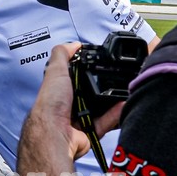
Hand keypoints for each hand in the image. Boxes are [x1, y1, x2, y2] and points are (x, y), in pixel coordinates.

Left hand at [27, 44, 125, 163]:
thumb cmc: (51, 103)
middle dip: (103, 85)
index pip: (76, 76)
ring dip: (113, 99)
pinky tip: (124, 103)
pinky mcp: (90, 131)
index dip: (87, 69)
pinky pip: (107, 121)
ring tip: (125, 89)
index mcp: (60, 89)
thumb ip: (62, 54)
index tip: (102, 62)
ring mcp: (80, 118)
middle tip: (118, 75)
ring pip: (102, 107)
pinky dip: (116, 114)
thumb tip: (74, 44)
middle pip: (91, 91)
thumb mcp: (56, 70)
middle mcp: (69, 104)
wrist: (55, 132)